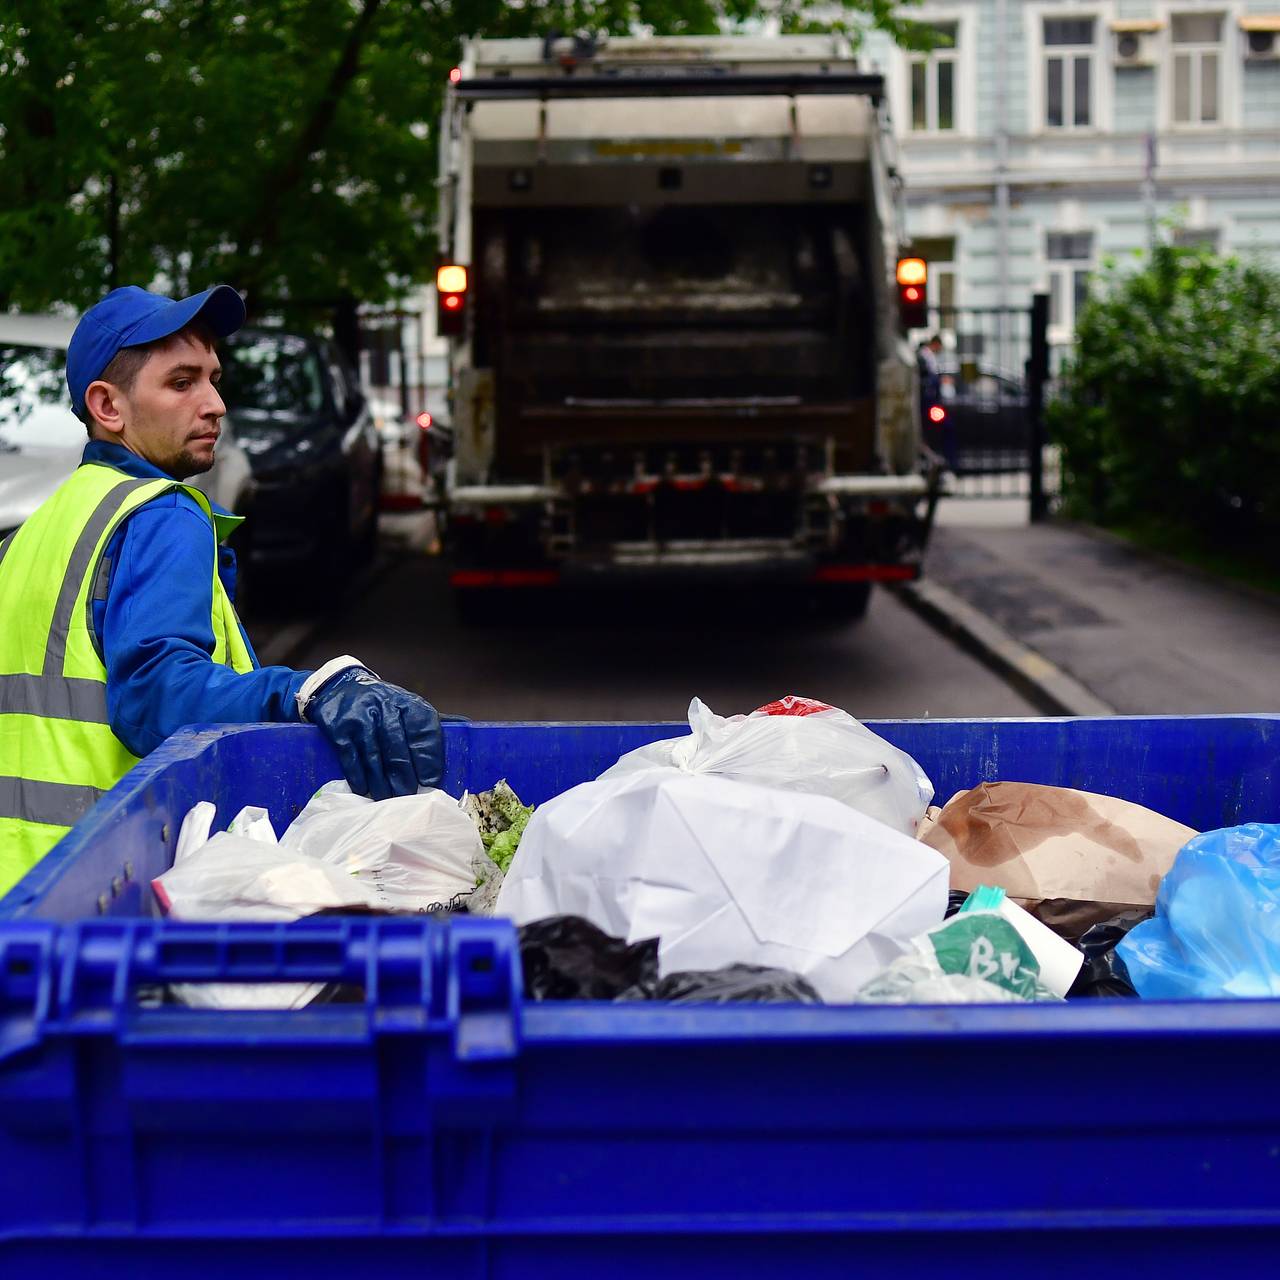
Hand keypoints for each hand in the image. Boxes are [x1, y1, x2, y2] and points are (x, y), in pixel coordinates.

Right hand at [305, 667, 443, 799]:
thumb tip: (464, 726)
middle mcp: (383, 709)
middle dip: (404, 777)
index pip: (422, 731)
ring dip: (381, 783)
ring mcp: (360, 719)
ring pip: (373, 757)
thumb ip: (426, 722)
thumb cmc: (381, 702)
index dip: (428, 758)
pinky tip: (364, 789)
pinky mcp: (339, 730)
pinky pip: (350, 758)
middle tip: (409, 796)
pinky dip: (358, 777)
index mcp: (406, 703)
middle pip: (397, 748)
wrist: (341, 686)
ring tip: (388, 799)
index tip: (431, 780)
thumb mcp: (405, 703)